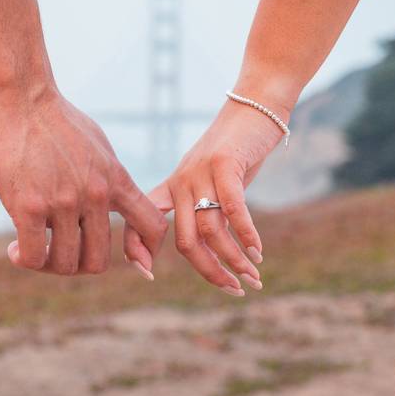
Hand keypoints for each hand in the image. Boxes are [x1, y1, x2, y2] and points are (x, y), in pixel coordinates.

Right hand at [0, 85, 166, 275]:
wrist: (20, 94)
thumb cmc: (53, 117)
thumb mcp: (96, 145)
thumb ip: (106, 176)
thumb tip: (108, 199)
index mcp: (115, 179)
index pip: (152, 225)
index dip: (146, 251)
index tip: (133, 261)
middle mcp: (95, 195)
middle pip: (98, 261)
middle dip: (77, 264)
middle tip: (56, 252)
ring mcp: (63, 202)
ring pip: (65, 263)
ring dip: (47, 264)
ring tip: (32, 250)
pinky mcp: (28, 205)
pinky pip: (33, 255)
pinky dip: (23, 260)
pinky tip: (14, 249)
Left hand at [123, 96, 288, 293]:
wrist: (254, 105)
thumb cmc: (235, 149)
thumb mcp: (210, 181)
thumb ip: (204, 211)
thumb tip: (209, 251)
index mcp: (171, 188)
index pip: (141, 224)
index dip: (137, 250)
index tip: (147, 275)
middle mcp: (181, 183)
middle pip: (187, 242)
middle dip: (211, 271)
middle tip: (235, 290)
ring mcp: (201, 173)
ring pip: (212, 230)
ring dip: (235, 259)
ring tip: (253, 277)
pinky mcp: (225, 164)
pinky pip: (233, 210)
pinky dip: (246, 235)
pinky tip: (257, 252)